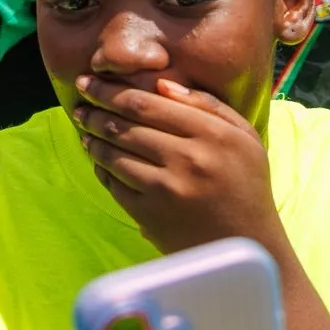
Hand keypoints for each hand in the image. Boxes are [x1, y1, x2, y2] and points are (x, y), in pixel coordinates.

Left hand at [70, 76, 282, 254]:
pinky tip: (99, 161)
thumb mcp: (244, 138)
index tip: (88, 83)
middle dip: (94, 113)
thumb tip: (161, 84)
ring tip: (85, 132)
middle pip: (124, 126)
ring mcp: (167, 190)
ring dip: (93, 141)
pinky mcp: (151, 216)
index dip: (110, 91)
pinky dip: (102, 170)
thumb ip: (208, 105)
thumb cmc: (246, 186)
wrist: (249, 246)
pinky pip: (115, 185)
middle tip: (80, 107)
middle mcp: (188, 159)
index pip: (146, 103)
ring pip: (114, 155)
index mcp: (212, 134)